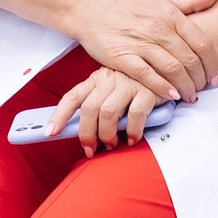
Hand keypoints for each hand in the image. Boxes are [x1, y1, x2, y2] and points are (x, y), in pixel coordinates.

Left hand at [44, 67, 167, 154]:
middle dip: (86, 134)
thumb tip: (82, 132)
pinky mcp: (147, 90)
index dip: (58, 115)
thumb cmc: (137, 85)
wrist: (168, 69)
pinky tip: (133, 137)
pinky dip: (131, 131)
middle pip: (88, 109)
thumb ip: (99, 104)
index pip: (72, 97)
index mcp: (97, 78)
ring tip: (113, 143)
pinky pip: (134, 116)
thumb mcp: (112, 89)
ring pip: (107, 113)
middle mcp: (109, 78)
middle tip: (91, 148)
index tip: (50, 132)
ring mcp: (128, 83)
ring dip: (107, 134)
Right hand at [70, 0, 217, 104]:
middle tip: (203, 88)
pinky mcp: (122, 56)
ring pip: (173, 69)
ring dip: (185, 87)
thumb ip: (191, 0)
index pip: (202, 42)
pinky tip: (171, 95)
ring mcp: (140, 42)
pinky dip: (162, 88)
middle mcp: (158, 28)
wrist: (90, 5)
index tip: (214, 76)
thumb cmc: (128, 2)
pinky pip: (147, 76)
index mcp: (170, 13)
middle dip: (201, 79)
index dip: (212, 63)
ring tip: (190, 95)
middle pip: (190, 59)